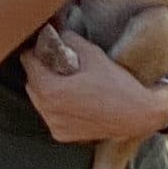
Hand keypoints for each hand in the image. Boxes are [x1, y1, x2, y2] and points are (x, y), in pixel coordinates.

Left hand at [22, 29, 167, 145]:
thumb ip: (69, 39)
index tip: (48, 48)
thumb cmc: (117, 84)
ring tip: (68, 82)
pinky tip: (75, 100)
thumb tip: (58, 33)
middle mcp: (46, 110)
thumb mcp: (92, 53)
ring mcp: (54, 125)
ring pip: (39, 100)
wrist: (139, 114)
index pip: (28, 61)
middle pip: (31, 81)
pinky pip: (51, 115)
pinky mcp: (62, 135)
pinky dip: (58, 107)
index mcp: (49, 88)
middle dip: (42, 71)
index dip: (38, 51)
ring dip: (48, 89)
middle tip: (59, 64)